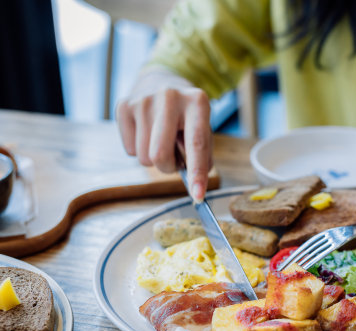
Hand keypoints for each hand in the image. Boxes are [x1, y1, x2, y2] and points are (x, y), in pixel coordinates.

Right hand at [116, 67, 212, 201]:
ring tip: (161, 139)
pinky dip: (138, 149)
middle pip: (160, 155)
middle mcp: (170, 97)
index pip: (196, 144)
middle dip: (167, 167)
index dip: (197, 174)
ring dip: (154, 158)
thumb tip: (194, 184)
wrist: (161, 81)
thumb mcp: (203, 128)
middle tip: (174, 158)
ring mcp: (144, 100)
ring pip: (144, 157)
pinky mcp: (124, 106)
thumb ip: (202, 154)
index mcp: (197, 102)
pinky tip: (146, 132)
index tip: (198, 196)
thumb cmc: (186, 114)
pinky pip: (129, 150)